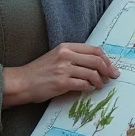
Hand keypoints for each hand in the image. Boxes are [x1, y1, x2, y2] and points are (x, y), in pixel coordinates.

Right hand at [3, 43, 119, 107]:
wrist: (22, 82)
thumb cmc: (40, 71)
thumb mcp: (56, 56)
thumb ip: (73, 56)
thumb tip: (96, 64)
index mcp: (66, 47)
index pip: (94, 49)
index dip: (106, 59)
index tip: (111, 67)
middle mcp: (66, 55)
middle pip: (96, 60)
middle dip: (108, 70)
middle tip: (112, 77)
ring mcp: (64, 68)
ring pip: (92, 73)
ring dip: (100, 81)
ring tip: (100, 85)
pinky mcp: (62, 82)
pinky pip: (83, 84)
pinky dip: (90, 87)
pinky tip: (89, 89)